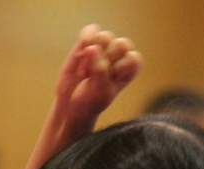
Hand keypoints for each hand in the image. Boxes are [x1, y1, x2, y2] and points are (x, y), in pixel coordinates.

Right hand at [53, 25, 142, 140]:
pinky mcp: (88, 42)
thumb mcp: (99, 91)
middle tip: (92, 78)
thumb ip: (99, 70)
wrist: (71, 103)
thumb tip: (92, 47)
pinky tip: (79, 54)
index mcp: (131, 68)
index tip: (108, 82)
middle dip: (104, 61)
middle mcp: (121, 56)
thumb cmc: (91, 101)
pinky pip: (91, 30)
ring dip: (92, 54)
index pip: (132, 58)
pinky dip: (85, 39)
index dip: (118, 69)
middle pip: (120, 45)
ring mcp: (104, 47)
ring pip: (104, 37)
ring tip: (84, 72)